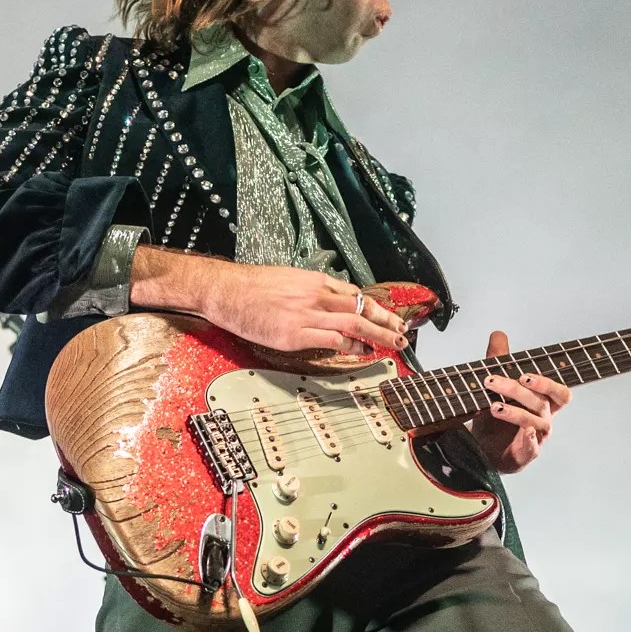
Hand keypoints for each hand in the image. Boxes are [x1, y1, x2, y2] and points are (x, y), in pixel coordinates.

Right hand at [130, 247, 404, 355]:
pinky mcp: (294, 334)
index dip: (378, 307)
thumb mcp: (288, 280)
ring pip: (353, 324)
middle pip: (361, 309)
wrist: (226, 290)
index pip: (355, 295)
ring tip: (393, 344)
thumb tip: (328, 304)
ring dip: (377, 335)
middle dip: (386, 322)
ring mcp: (306, 315)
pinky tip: (361, 351)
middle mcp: (316, 295)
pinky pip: (331, 340)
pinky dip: (350, 346)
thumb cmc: (252, 287)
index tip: (392, 317)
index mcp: (315, 281)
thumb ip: (311, 291)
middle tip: (404, 333)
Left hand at [468, 330, 568, 472]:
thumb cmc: (496, 419)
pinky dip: (530, 440)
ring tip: (493, 406)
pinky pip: (533, 448)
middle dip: (518, 391)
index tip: (525, 375)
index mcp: (542, 402)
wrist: (483, 450)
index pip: (559, 392)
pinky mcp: (527, 454)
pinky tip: (524, 433)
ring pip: (534, 422)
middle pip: (542, 403)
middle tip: (494, 382)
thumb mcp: (495, 387)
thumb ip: (499, 360)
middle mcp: (544, 419)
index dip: (547, 383)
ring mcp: (537, 437)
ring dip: (514, 412)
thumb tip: (498, 334)